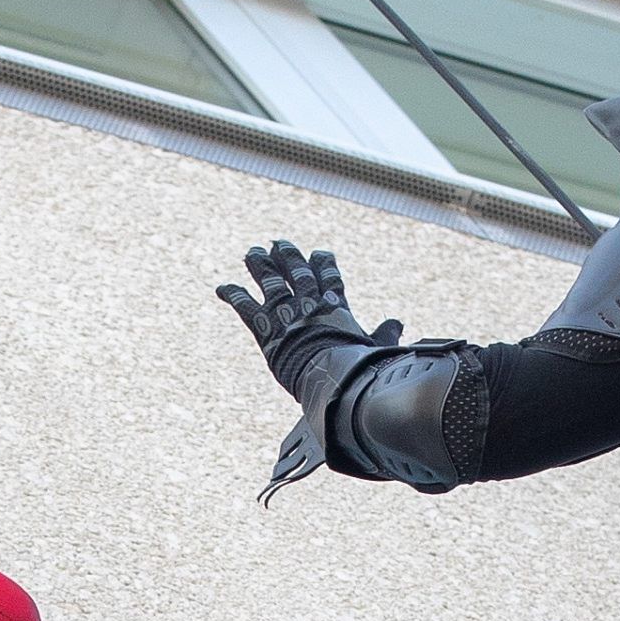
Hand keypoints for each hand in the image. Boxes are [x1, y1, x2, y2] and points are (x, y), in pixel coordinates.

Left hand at [216, 241, 400, 395]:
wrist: (332, 377)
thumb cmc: (358, 367)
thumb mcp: (376, 347)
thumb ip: (384, 333)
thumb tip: (398, 322)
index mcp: (336, 305)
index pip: (329, 276)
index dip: (323, 262)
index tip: (320, 253)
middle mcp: (309, 302)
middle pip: (296, 270)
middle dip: (287, 255)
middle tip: (277, 243)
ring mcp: (287, 312)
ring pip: (270, 280)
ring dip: (259, 265)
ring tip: (251, 253)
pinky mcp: (266, 328)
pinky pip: (245, 307)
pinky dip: (233, 295)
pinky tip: (222, 287)